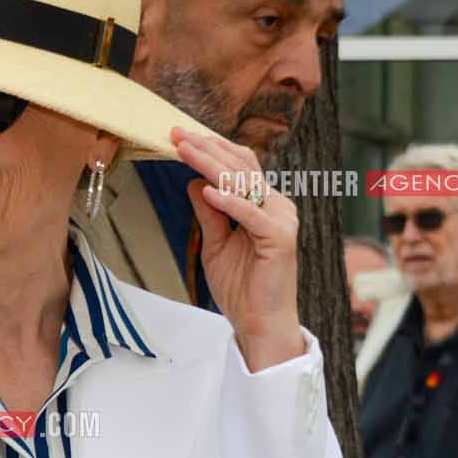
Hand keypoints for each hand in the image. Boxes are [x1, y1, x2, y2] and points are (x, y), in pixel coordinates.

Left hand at [171, 127, 306, 371]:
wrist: (259, 324)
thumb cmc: (242, 288)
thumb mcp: (216, 244)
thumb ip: (209, 214)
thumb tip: (194, 183)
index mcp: (263, 204)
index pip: (238, 166)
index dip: (210, 149)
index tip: (179, 137)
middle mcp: (276, 205)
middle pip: (240, 167)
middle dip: (206, 149)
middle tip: (177, 134)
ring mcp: (281, 219)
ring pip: (244, 184)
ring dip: (212, 165)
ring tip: (185, 150)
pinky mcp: (281, 238)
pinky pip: (251, 214)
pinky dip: (229, 202)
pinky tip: (208, 191)